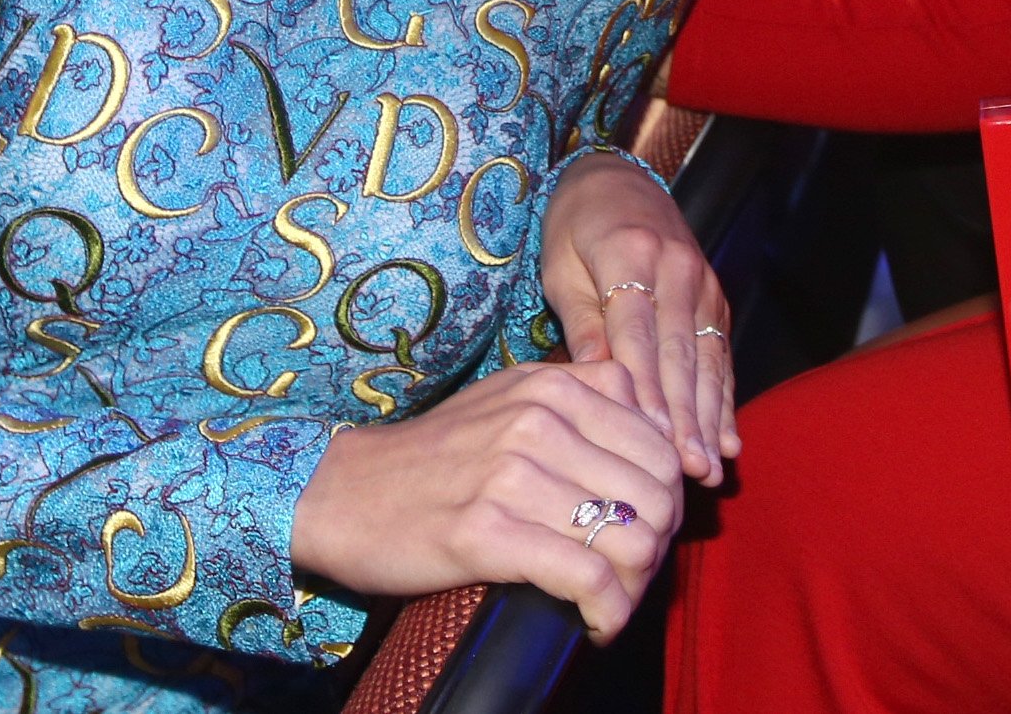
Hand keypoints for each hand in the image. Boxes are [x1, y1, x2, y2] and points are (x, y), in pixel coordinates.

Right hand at [290, 359, 682, 641]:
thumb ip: (582, 401)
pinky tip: (595, 624)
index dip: (669, 497)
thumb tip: (661, 437)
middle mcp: (540, 421)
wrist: (341, 492)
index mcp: (554, 386)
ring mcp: (513, 475)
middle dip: (659, 544)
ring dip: (637, 586)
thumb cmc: (434, 455)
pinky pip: (589, 578)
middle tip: (632, 574)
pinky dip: (608, 612)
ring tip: (613, 601)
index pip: (661, 443)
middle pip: (658, 492)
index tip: (645, 529)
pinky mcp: (488, 533)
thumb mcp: (510, 398)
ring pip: (634, 538)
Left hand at [538, 156, 736, 484]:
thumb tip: (593, 378)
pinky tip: (728, 439)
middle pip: (680, 354)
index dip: (646, 391)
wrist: (615, 179)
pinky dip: (725, 399)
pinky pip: (720, 354)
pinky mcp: (715, 296)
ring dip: (710, 418)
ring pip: (707, 360)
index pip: (638, 334)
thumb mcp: (560, 266)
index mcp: (630, 254)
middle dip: (686, 418)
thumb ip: (581, 320)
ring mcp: (703, 282)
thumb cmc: (574, 228)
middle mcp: (676, 268)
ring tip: (710, 468)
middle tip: (686, 472)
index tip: (649, 441)